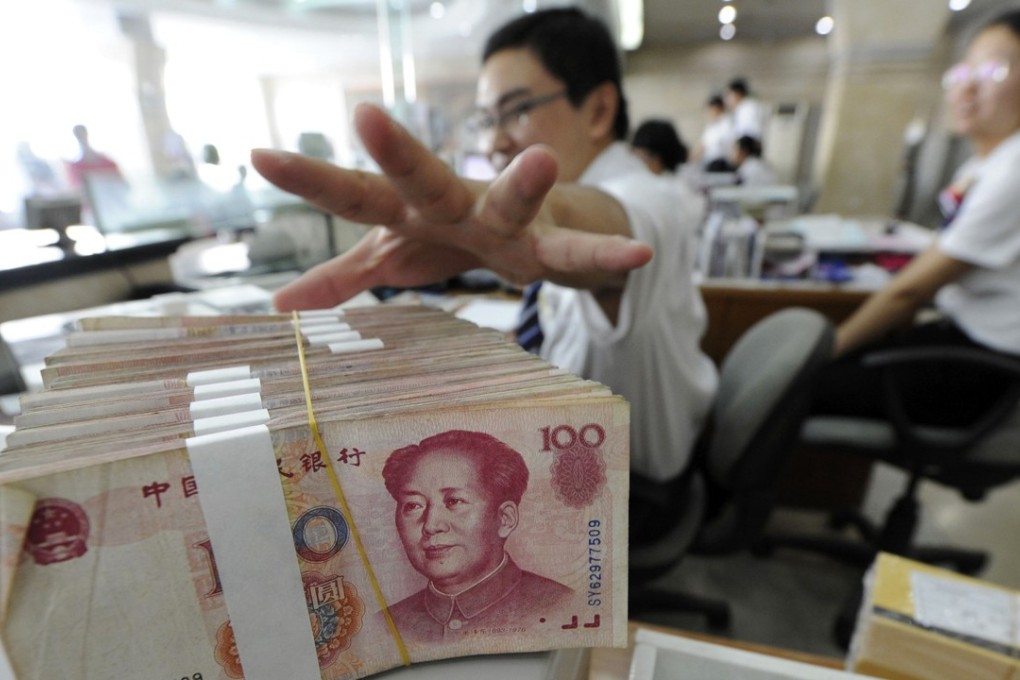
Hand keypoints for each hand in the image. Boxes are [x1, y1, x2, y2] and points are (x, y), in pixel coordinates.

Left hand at [251, 103, 651, 310]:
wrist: (527, 231)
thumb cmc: (449, 237)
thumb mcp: (393, 257)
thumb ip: (340, 278)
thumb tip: (276, 305)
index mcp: (409, 210)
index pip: (353, 194)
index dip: (310, 181)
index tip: (258, 156)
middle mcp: (455, 204)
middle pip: (423, 179)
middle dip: (397, 152)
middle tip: (365, 115)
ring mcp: (507, 222)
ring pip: (512, 200)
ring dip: (525, 182)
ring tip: (542, 161)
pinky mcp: (551, 247)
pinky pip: (576, 255)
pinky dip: (604, 257)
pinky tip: (638, 258)